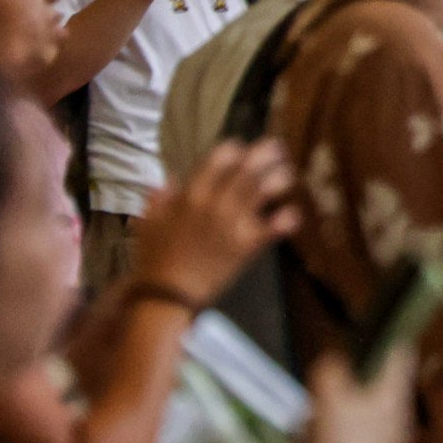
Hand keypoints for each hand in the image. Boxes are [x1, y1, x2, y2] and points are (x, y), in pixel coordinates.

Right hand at [130, 136, 296, 306]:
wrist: (166, 295)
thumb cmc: (153, 260)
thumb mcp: (148, 223)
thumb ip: (159, 199)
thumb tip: (166, 180)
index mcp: (190, 196)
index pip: (217, 161)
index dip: (233, 150)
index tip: (242, 147)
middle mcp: (215, 205)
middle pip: (245, 171)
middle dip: (263, 155)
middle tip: (277, 147)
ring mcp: (233, 224)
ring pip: (262, 193)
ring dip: (277, 180)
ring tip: (288, 174)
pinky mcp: (246, 247)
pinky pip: (272, 228)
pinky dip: (286, 219)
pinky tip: (294, 214)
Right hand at [298, 340, 419, 442]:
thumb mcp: (327, 399)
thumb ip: (331, 371)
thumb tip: (334, 363)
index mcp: (395, 401)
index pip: (400, 354)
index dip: (383, 338)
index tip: (359, 333)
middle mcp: (396, 422)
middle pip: (369, 386)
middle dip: (336, 389)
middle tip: (314, 401)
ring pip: (350, 416)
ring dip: (321, 422)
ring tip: (301, 440)